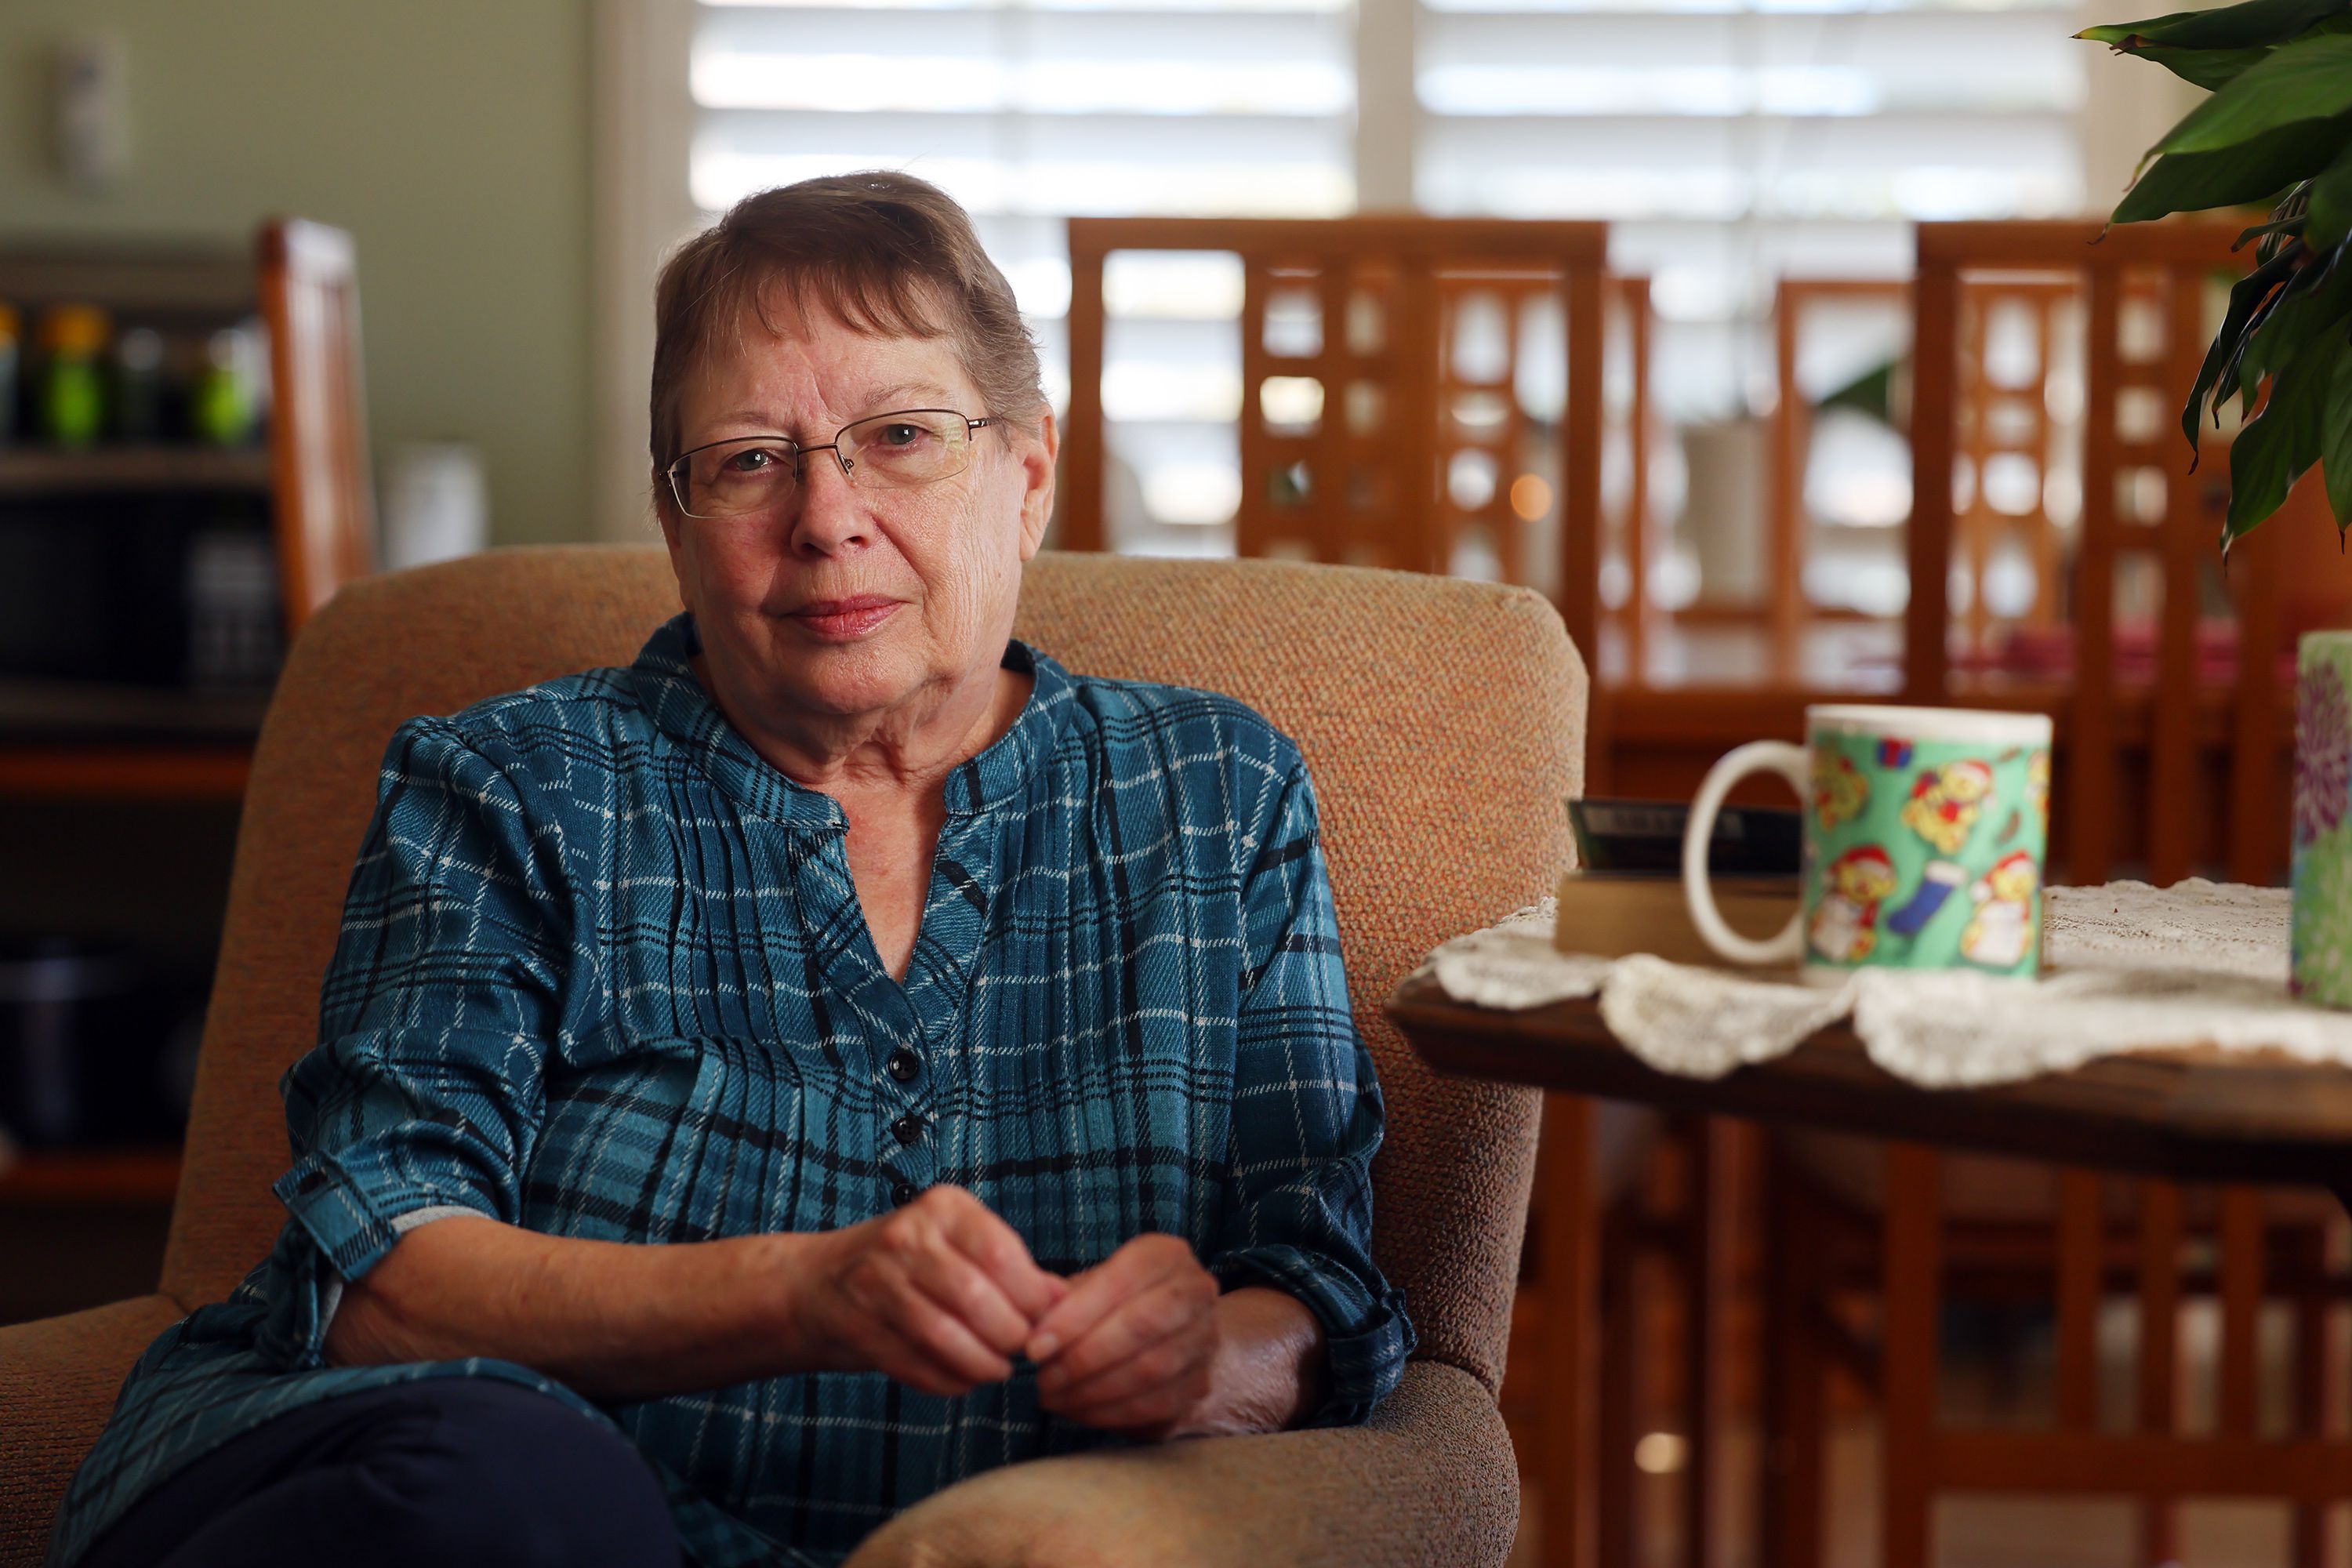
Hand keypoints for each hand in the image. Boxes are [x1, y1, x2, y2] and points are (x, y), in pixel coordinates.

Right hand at [793, 1185, 1067, 1395]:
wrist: (818, 1284)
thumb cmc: (911, 1264)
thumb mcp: (960, 1245)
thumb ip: (1012, 1267)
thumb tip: (1066, 1297)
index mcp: (944, 1208)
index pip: (1003, 1254)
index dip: (1033, 1298)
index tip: (1044, 1320)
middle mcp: (906, 1236)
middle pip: (977, 1299)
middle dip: (1010, 1337)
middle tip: (1021, 1350)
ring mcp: (876, 1281)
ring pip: (946, 1336)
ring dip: (982, 1365)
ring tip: (996, 1370)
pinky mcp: (857, 1326)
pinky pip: (916, 1365)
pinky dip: (949, 1382)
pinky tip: (962, 1380)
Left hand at [1024, 1233, 1220, 1438]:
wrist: (1165, 1331)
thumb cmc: (1112, 1303)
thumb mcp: (1086, 1286)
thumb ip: (1060, 1296)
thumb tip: (1034, 1310)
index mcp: (1165, 1255)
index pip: (1121, 1281)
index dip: (1074, 1317)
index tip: (1034, 1348)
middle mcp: (1196, 1291)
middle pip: (1142, 1325)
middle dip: (1084, 1357)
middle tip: (1043, 1380)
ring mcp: (1205, 1338)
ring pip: (1150, 1368)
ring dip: (1093, 1390)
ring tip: (1054, 1397)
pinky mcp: (1201, 1382)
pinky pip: (1157, 1404)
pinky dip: (1111, 1413)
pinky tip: (1079, 1411)